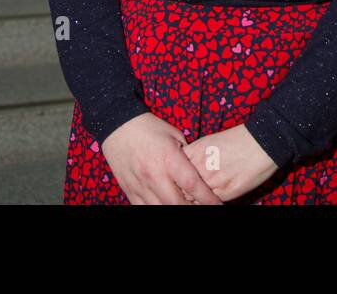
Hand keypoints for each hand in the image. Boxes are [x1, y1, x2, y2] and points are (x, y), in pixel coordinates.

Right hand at [101, 113, 223, 204]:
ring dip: (176, 210)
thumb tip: (201, 171)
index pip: (192, 184)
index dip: (207, 198)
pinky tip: (166, 206)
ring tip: (187, 207)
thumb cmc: (150, 128)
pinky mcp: (129, 190)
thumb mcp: (175, 136)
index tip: (218, 205)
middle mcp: (154, 174)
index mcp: (169, 158)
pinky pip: (143, 208)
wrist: (118, 125)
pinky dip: (156, 210)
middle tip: (204, 208)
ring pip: (160, 209)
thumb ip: (187, 156)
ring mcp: (139, 184)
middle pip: (176, 203)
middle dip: (192, 208)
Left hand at [182, 124, 279, 201]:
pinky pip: (208, 202)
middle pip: (180, 186)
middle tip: (183, 193)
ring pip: (192, 197)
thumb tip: (186, 168)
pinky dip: (206, 202)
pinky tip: (208, 199)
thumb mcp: (211, 141)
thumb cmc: (239, 140)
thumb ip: (196, 156)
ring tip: (196, 197)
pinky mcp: (224, 192)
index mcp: (195, 151)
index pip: (174, 171)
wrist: (263, 141)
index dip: (174, 179)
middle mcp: (200, 166)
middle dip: (181, 191)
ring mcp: (211, 180)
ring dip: (193, 198)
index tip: (175, 183)